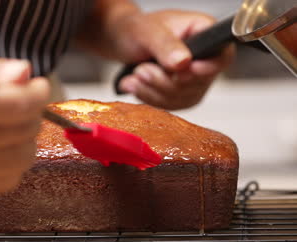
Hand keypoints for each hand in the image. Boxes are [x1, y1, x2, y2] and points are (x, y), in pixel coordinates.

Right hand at [0, 38, 49, 196]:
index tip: (38, 86)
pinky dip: (14, 164)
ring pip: (22, 160)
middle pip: (25, 131)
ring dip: (27, 139)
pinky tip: (2, 147)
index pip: (19, 104)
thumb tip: (24, 73)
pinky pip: (7, 181)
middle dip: (33, 112)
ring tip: (14, 125)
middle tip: (22, 102)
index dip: (39, 93)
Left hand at [115, 10, 234, 109]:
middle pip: (198, 83)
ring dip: (152, 90)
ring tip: (134, 75)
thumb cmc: (138, 29)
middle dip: (165, 80)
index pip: (222, 57)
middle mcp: (206, 59)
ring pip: (182, 98)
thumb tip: (184, 62)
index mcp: (205, 33)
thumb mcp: (149, 31)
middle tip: (141, 70)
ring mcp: (195, 80)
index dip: (207, 69)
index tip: (183, 72)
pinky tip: (134, 84)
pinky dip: (148, 97)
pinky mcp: (181, 95)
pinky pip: (170, 106)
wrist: (124, 41)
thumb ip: (166, 45)